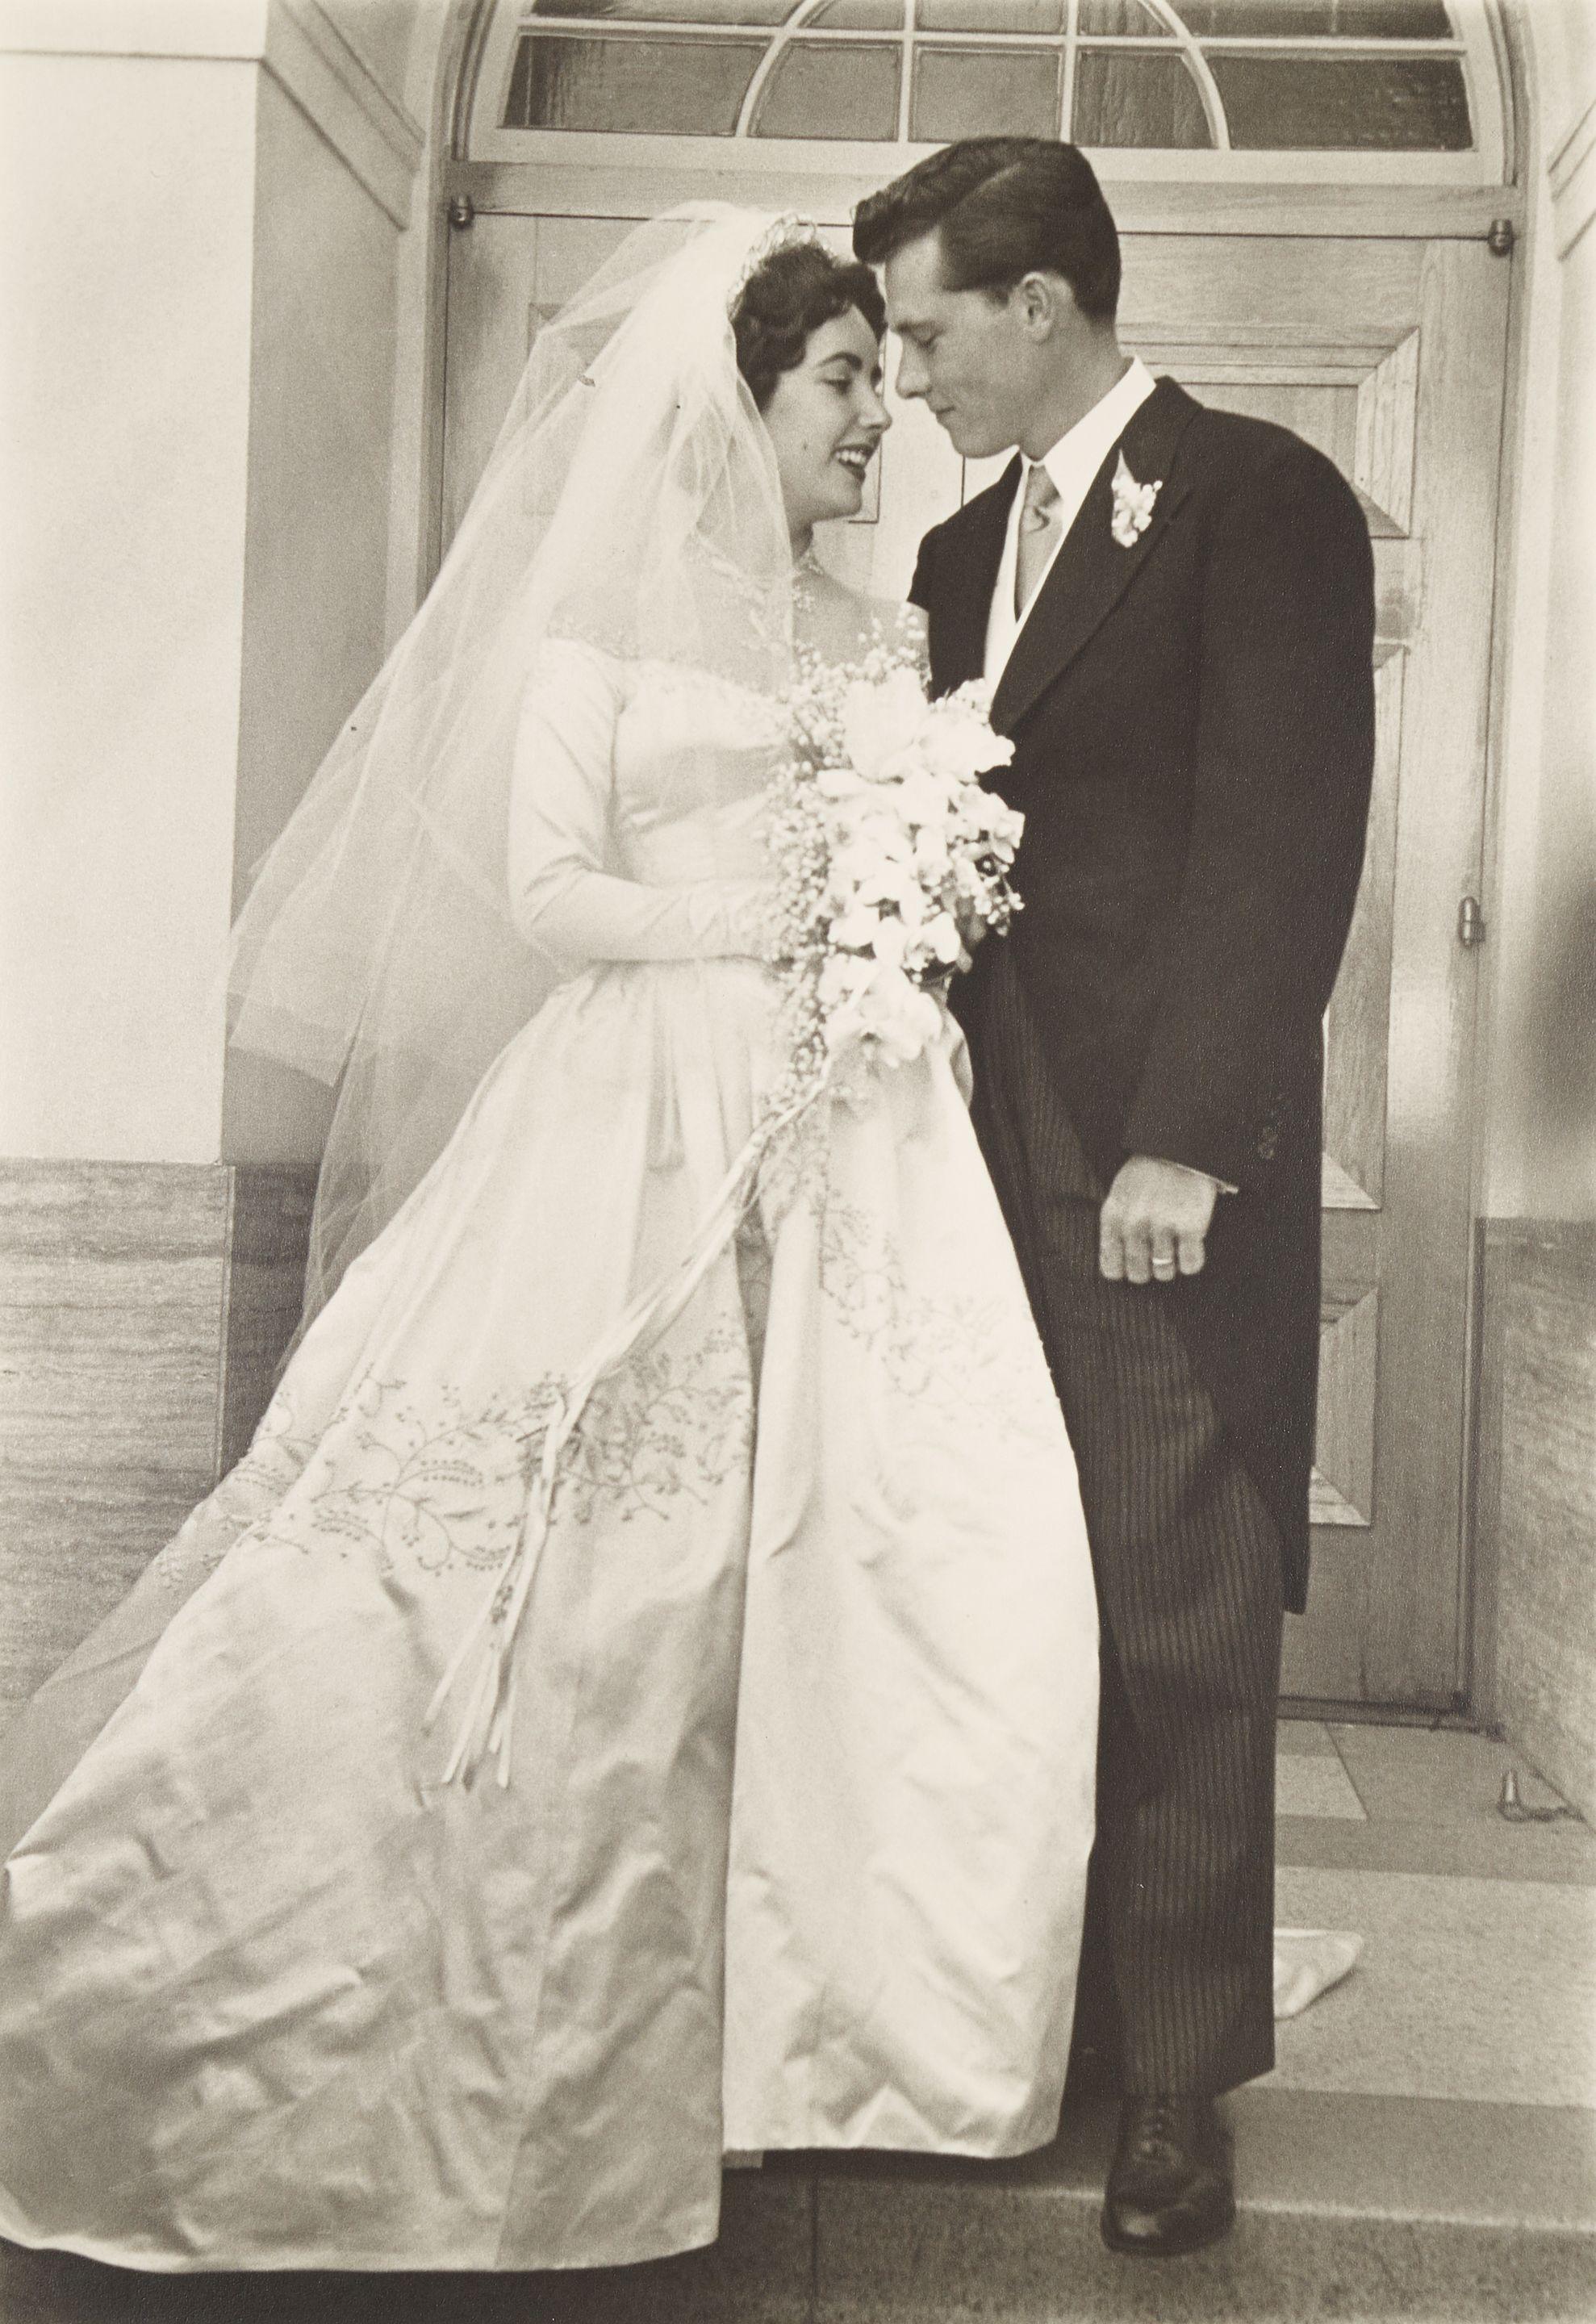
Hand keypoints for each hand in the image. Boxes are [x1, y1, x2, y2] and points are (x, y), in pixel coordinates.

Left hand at [1099, 1156, 1218, 1283]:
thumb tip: (1115, 1266)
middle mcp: (1135, 1224)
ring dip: (1170, 1266)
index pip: (1111, 1268)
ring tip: (1174, 1248)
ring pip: (1164, 1273)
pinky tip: (1190, 1248)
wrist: (1179, 1148)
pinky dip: (1191, 1263)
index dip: (1123, 1271)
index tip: (1132, 1265)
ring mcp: (1163, 1226)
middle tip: (1156, 1256)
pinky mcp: (1191, 1226)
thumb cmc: (1147, 1173)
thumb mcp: (1119, 1195)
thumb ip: (1115, 1227)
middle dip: (1148, 1270)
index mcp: (1113, 1216)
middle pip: (1138, 1275)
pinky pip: (1191, 1265)